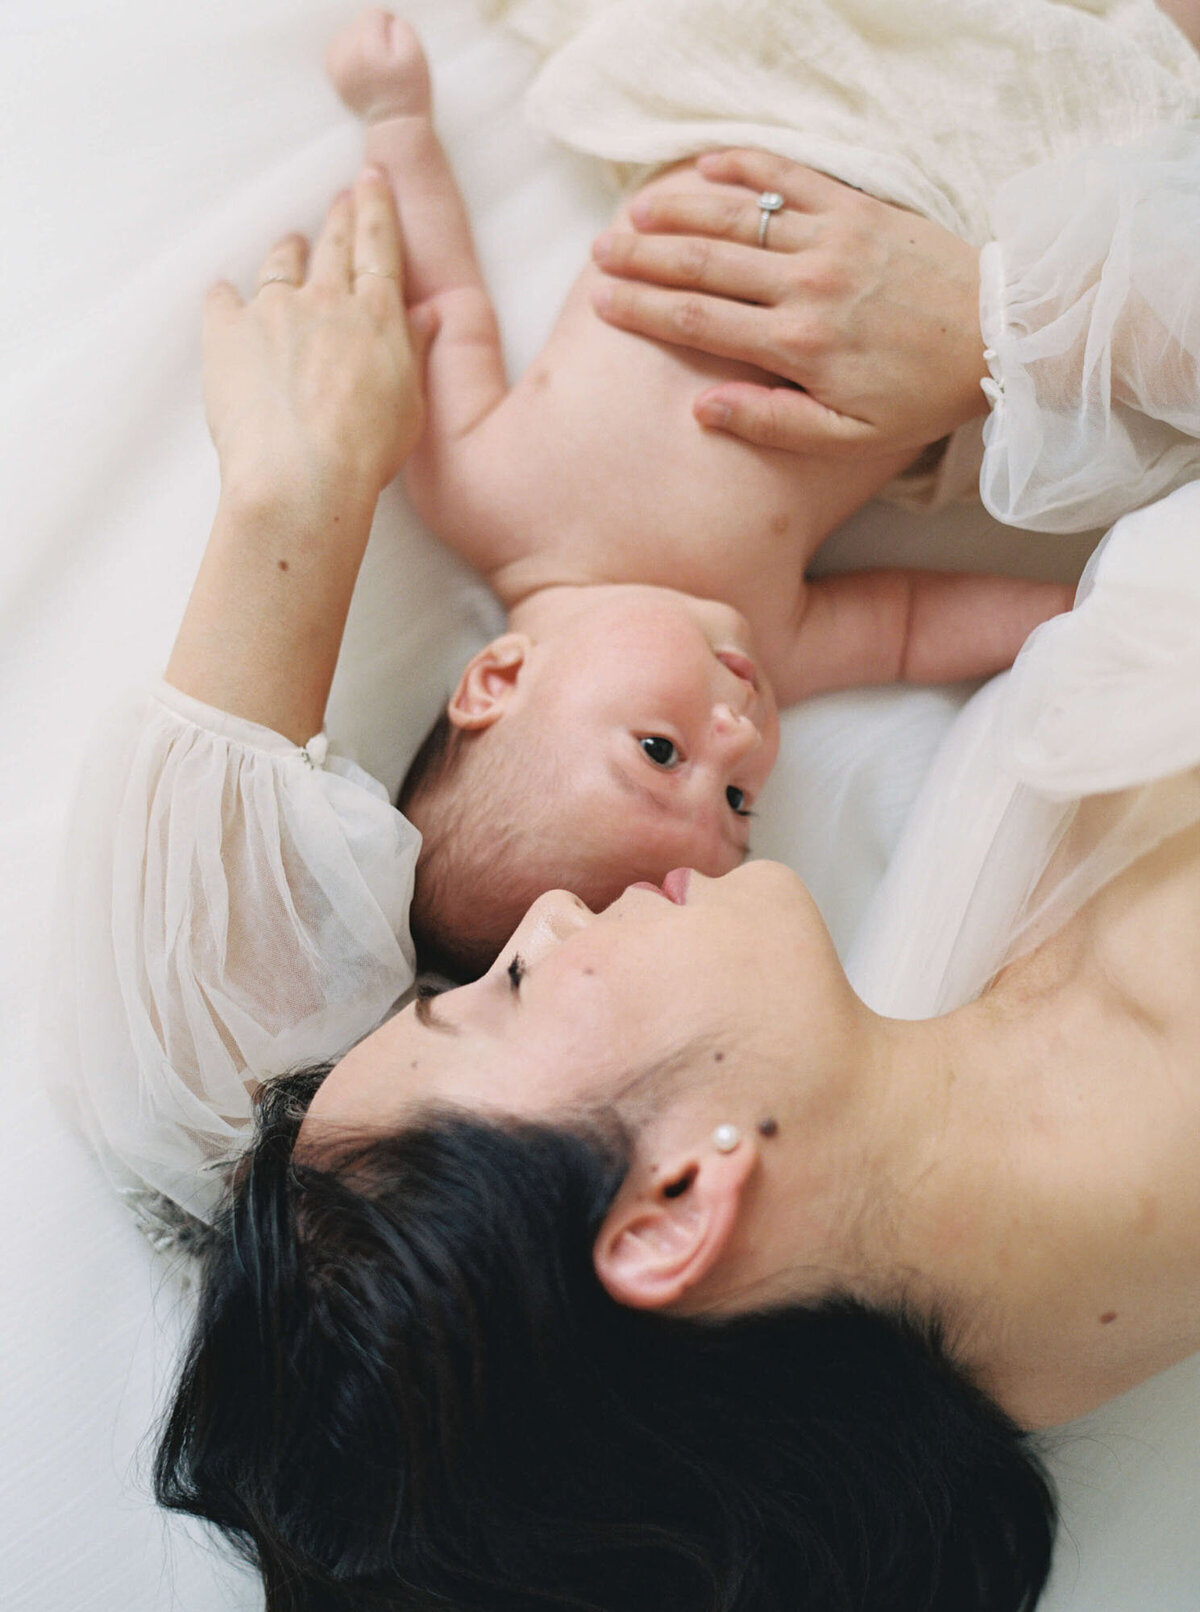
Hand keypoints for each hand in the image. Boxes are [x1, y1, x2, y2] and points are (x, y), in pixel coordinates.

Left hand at [203, 166, 432, 503]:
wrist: (301, 475)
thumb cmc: (363, 452)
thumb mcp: (410, 406)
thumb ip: (412, 353)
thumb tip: (424, 317)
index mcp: (376, 316)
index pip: (378, 248)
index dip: (375, 210)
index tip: (370, 181)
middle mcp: (325, 300)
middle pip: (333, 245)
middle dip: (339, 217)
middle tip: (340, 199)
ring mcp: (272, 312)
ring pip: (280, 265)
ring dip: (287, 251)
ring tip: (289, 244)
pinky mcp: (227, 333)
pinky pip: (222, 300)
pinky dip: (225, 294)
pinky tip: (223, 292)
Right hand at [591, 150, 987, 458]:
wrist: (1002, 336)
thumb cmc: (922, 396)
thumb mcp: (849, 438)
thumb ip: (772, 424)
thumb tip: (702, 409)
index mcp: (799, 347)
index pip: (699, 324)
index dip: (643, 311)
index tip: (600, 303)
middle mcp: (807, 286)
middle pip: (704, 264)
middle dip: (643, 257)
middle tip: (599, 254)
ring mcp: (833, 239)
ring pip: (739, 215)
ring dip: (679, 209)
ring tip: (634, 212)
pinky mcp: (860, 207)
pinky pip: (792, 176)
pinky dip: (746, 166)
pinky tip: (706, 164)